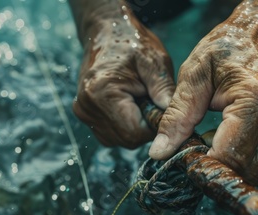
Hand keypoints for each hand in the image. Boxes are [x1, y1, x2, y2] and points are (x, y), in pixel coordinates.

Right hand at [73, 15, 174, 147]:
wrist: (108, 32)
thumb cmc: (133, 43)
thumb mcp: (155, 62)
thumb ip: (164, 90)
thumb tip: (174, 118)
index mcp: (102, 93)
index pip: (135, 133)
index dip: (154, 127)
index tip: (164, 110)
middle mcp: (87, 107)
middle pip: (127, 139)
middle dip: (145, 126)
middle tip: (152, 101)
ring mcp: (83, 112)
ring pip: (119, 140)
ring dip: (135, 126)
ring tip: (139, 99)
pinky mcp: (85, 114)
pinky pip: (111, 134)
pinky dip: (124, 125)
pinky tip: (129, 104)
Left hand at [149, 4, 257, 188]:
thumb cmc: (229, 48)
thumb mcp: (195, 74)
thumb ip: (177, 116)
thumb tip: (160, 152)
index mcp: (257, 101)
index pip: (230, 158)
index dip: (205, 167)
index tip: (189, 159)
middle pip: (247, 172)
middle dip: (220, 167)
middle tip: (205, 144)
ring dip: (240, 168)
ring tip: (226, 139)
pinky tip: (244, 142)